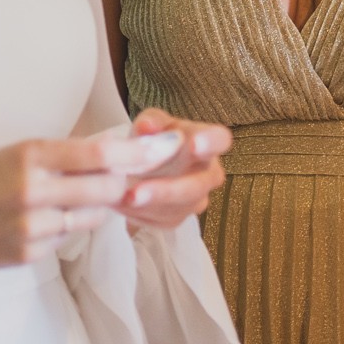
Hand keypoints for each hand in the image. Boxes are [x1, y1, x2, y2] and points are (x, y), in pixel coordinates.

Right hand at [0, 137, 131, 269]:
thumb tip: (110, 152)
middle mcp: (34, 190)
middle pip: (107, 188)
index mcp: (30, 155)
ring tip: (66, 198)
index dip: (139, 152)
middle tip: (123, 177)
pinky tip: (37, 222)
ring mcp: (32, 227)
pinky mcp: (28, 254)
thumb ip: (59, 156)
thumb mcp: (12, 153)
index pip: (99, 153)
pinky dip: (63, 229)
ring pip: (90, 216)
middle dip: (121, 183)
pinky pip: (65, 239)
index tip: (167, 148)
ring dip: (92, 206)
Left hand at [113, 107, 230, 229]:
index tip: (195, 145)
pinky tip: (123, 203)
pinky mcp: (177, 218)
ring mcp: (195, 199)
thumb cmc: (151, 139)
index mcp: (205, 141)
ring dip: (151, 204)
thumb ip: (150, 122)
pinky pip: (163, 220)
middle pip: (200, 184)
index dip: (211, 143)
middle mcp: (207, 172)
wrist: (137, 166)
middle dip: (169, 188)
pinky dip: (141, 213)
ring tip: (124, 198)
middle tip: (139, 191)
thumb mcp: (148, 124)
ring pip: (180, 207)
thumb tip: (147, 126)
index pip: (220, 140)